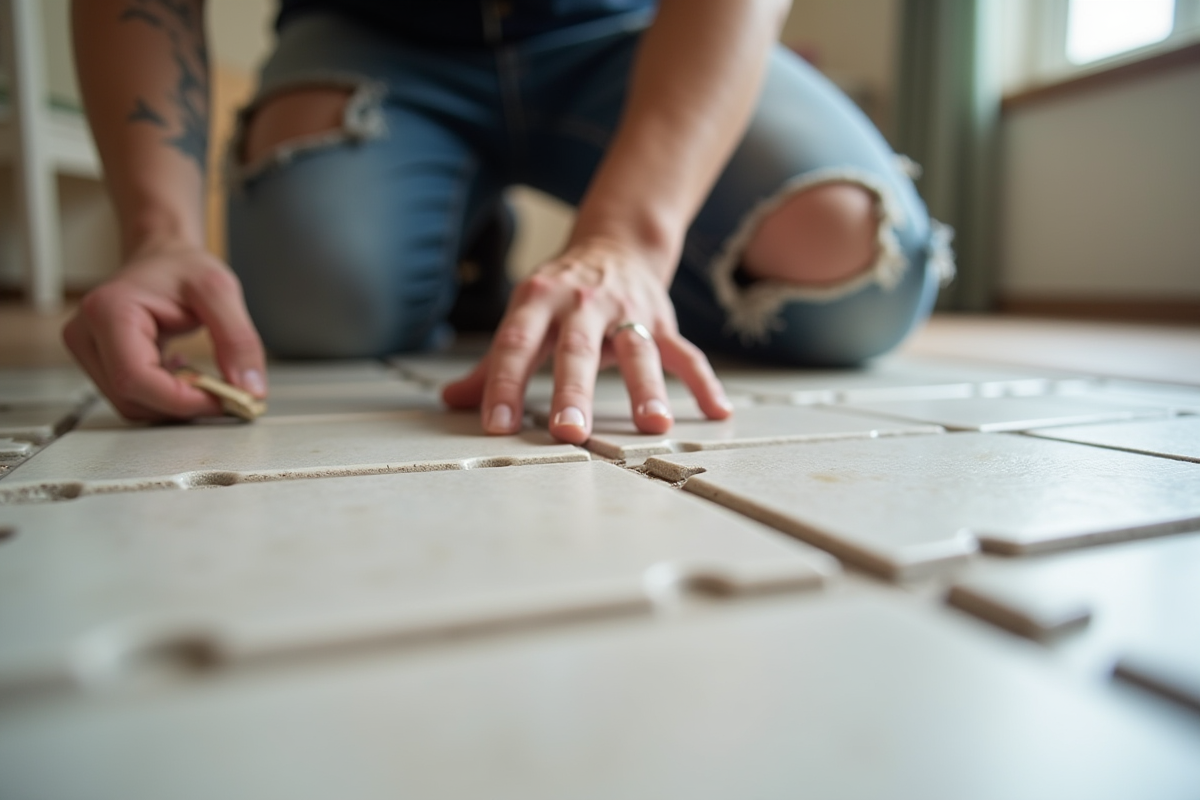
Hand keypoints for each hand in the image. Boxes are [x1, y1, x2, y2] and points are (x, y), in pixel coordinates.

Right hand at [63, 240, 266, 420]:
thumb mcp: (220, 291)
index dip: (182, 400)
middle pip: (131, 398)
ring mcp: (89, 352)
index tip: (224, 399)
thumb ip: (238, 339)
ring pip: (132, 405)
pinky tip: (182, 373)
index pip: (135, 378)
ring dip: (175, 403)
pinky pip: (134, 398)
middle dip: (182, 404)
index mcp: (108, 312)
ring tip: (202, 375)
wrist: (162, 258)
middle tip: (224, 391)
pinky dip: (166, 397)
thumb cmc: (182, 268)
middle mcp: (87, 335)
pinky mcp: (100, 364)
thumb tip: (249, 389)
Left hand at [442, 236, 732, 443]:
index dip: (503, 384)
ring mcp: (628, 312)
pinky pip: (686, 353)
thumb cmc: (561, 293)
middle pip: (577, 350)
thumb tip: (452, 401)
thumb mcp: (524, 316)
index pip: (516, 344)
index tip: (496, 425)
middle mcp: (583, 303)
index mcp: (539, 299)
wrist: (616, 243)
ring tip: (653, 427)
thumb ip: (492, 364)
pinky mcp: (662, 321)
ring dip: (647, 389)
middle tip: (569, 433)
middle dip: (573, 391)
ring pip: (639, 351)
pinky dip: (703, 381)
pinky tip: (718, 411)